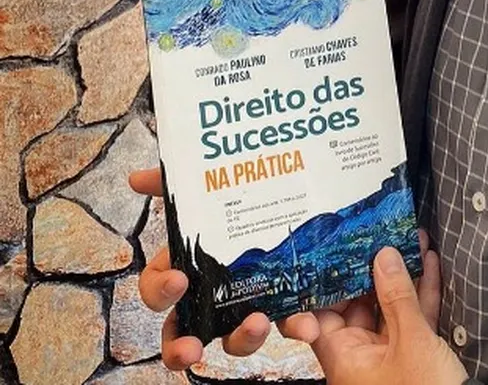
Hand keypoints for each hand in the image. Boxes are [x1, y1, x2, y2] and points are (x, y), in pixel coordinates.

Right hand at [128, 167, 318, 369]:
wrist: (311, 211)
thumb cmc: (250, 203)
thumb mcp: (214, 188)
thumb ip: (177, 184)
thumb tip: (135, 178)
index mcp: (193, 265)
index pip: (159, 286)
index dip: (159, 290)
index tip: (177, 281)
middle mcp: (215, 295)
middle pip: (183, 334)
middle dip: (179, 348)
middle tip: (192, 348)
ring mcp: (250, 305)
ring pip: (234, 340)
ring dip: (242, 340)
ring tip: (259, 323)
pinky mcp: (288, 307)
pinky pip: (289, 325)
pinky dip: (298, 326)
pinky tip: (308, 324)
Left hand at [292, 244, 466, 384]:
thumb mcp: (412, 341)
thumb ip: (397, 297)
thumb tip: (384, 257)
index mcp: (346, 359)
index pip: (321, 316)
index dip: (325, 286)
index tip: (333, 257)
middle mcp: (362, 357)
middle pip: (359, 304)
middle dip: (373, 270)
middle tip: (380, 237)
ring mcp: (389, 355)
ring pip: (391, 307)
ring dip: (404, 275)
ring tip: (410, 240)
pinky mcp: (415, 356)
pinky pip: (414, 318)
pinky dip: (422, 292)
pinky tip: (429, 263)